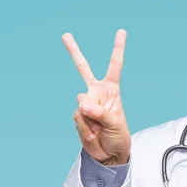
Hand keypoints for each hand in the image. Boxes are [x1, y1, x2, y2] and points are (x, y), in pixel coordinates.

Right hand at [63, 29, 130, 165]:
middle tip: (65, 35)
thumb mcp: (115, 123)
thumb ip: (99, 112)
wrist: (108, 155)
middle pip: (83, 69)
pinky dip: (85, 127)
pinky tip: (92, 134)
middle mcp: (97, 93)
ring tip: (100, 129)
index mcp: (111, 90)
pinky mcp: (78, 115)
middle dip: (73, 51)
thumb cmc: (118, 136)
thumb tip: (82, 103)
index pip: (114, 66)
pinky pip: (78, 117)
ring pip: (81, 103)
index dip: (117, 49)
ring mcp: (86, 103)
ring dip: (91, 119)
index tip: (121, 31)